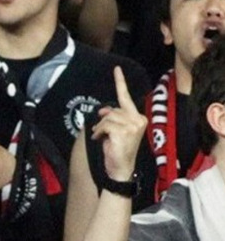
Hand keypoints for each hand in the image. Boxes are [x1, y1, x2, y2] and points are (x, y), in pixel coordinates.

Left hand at [91, 66, 146, 180]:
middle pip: (114, 109)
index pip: (127, 98)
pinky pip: (105, 124)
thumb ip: (113, 118)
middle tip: (99, 132)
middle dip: (103, 119)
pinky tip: (100, 140)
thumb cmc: (118, 152)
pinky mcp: (124, 132)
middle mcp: (139, 120)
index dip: (120, 83)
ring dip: (100, 127)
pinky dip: (99, 132)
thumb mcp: (115, 131)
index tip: (116, 69)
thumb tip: (104, 109)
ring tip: (100, 137)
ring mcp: (133, 126)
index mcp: (139, 119)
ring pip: (108, 116)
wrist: (120, 171)